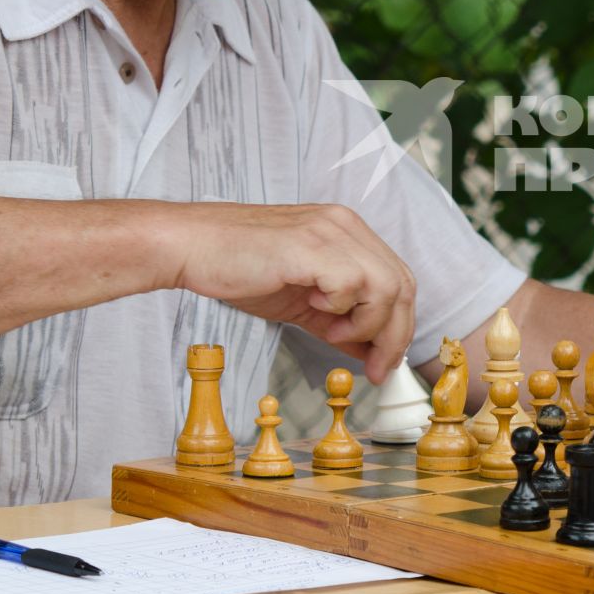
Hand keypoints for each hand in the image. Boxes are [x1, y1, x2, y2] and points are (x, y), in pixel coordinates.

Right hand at [165, 202, 416, 380]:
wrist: (191, 247)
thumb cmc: (239, 269)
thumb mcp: (303, 302)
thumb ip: (340, 322)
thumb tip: (370, 352)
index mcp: (348, 232)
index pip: (399, 279)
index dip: (400, 325)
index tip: (385, 361)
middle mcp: (346, 226)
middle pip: (402, 285)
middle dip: (394, 336)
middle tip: (375, 367)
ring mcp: (330, 231)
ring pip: (386, 287)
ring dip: (366, 324)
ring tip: (331, 330)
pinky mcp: (310, 245)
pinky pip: (352, 284)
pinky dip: (340, 308)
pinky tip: (313, 307)